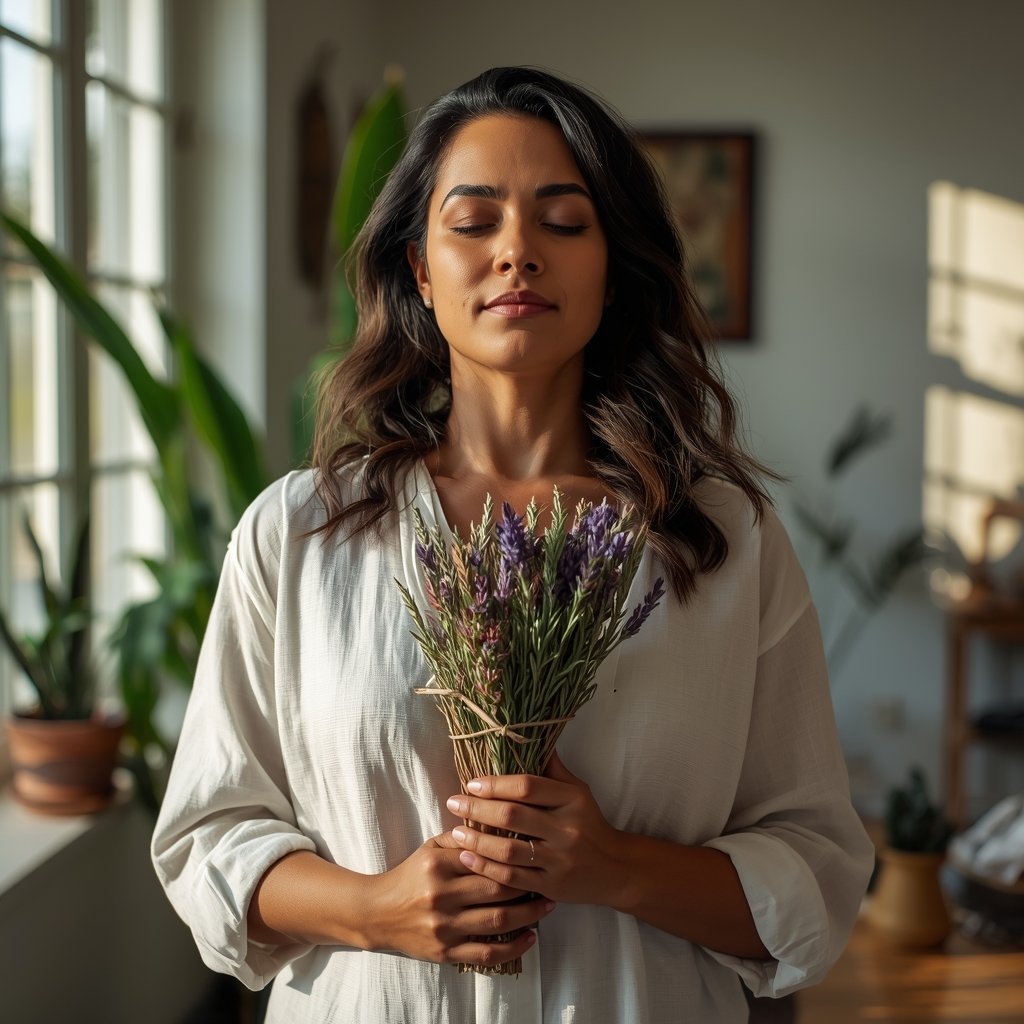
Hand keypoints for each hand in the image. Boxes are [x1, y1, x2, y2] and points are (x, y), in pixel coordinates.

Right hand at [366, 830, 554, 967]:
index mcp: (438, 865)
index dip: (513, 854)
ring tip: (548, 905)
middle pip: (496, 888)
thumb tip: (498, 821)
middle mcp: (441, 896)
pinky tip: (531, 937)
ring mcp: (444, 927)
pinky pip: (488, 953)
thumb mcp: (429, 848)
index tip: (535, 849)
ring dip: (529, 914)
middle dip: (528, 883)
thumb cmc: (410, 875)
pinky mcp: (446, 953)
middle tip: (549, 876)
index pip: (485, 856)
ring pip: (498, 921)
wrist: (377, 913)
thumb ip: (460, 837)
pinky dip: (514, 948)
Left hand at [446, 751, 625, 905]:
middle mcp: (566, 829)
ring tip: (455, 832)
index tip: (472, 783)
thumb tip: (529, 736)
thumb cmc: (589, 823)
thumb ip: (552, 769)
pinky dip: (486, 868)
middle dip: (478, 809)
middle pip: (514, 816)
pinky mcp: (552, 886)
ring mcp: (559, 860)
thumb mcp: (577, 791)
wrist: (615, 868)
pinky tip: (467, 858)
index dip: (496, 784)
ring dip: (477, 841)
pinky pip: (512, 878)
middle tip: (453, 803)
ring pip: (509, 851)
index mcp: (572, 800)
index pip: (528, 786)